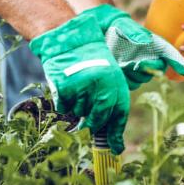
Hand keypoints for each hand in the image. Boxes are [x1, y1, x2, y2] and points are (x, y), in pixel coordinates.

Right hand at [29, 13, 129, 153]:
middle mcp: (101, 86)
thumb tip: (115, 141)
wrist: (67, 37)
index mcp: (116, 81)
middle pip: (98, 119)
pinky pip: (64, 108)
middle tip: (87, 109)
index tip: (115, 147)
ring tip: (78, 86)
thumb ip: (113, 100)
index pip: (119, 114)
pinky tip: (66, 86)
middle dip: (93, 120)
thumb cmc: (90, 56)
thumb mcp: (109, 72)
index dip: (116, 133)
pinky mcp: (64, 88)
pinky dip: (64, 101)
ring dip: (78, 106)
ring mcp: (82, 88)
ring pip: (80, 114)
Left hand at [84, 4, 183, 88]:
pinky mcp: (121, 76)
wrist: (85, 29)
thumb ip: (132, 29)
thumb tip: (146, 41)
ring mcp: (132, 67)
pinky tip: (114, 68)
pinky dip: (123, 79)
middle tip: (134, 63)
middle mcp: (143, 56)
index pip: (167, 52)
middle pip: (156, 69)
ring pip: (141, 78)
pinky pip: (128, 84)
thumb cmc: (106, 20)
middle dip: (148, 68)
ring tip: (119, 62)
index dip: (177, 61)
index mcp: (148, 42)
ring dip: (133, 74)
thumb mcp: (118, 20)